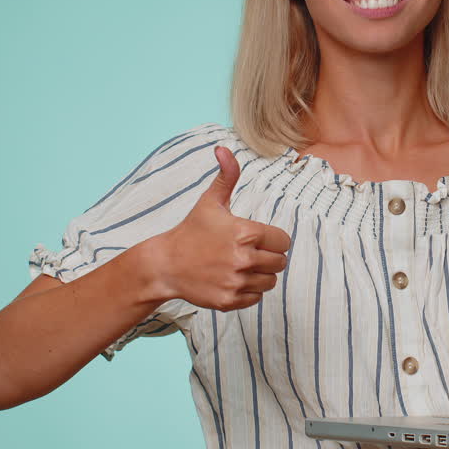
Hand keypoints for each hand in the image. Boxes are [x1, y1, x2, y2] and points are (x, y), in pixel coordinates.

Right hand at [136, 146, 291, 310]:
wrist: (165, 264)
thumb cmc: (191, 231)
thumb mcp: (210, 202)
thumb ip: (226, 176)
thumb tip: (223, 148)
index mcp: (246, 233)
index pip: (283, 240)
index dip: (273, 239)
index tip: (258, 238)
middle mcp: (244, 259)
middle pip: (280, 262)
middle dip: (269, 257)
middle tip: (249, 252)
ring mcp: (236, 281)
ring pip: (270, 281)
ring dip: (261, 275)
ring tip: (241, 266)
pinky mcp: (229, 300)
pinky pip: (256, 298)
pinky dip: (249, 291)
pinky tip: (233, 279)